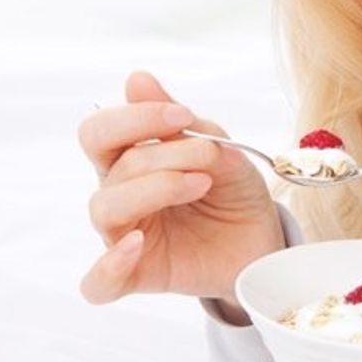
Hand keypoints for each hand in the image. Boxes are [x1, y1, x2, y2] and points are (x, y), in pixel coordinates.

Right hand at [77, 71, 284, 310]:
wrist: (262, 240)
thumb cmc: (235, 192)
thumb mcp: (222, 151)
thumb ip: (182, 124)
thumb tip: (136, 79)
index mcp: (131, 160)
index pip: (101, 131)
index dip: (135, 117)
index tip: (182, 115)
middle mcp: (120, 195)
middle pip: (107, 165)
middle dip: (159, 153)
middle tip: (206, 154)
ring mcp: (124, 236)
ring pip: (105, 208)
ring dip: (157, 187)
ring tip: (202, 183)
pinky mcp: (136, 275)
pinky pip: (98, 282)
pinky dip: (110, 265)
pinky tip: (138, 244)